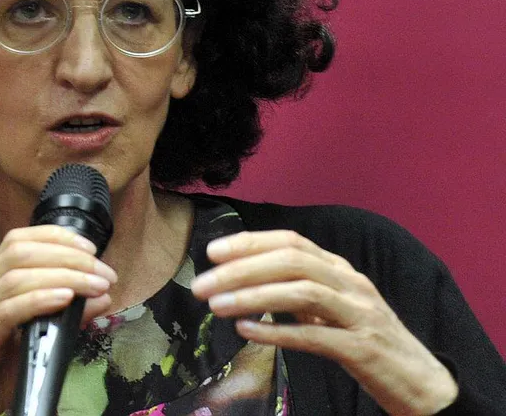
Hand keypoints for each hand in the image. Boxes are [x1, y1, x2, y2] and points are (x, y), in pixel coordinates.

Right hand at [0, 225, 116, 415]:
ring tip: (95, 285)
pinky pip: (8, 311)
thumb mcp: (31, 342)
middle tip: (102, 271)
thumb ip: (64, 318)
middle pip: (20, 251)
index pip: (17, 242)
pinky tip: (66, 300)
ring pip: (16, 275)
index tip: (91, 249)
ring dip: (64, 275)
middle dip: (68, 255)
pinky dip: (40, 299)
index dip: (55, 236)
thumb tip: (101, 297)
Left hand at [191, 230, 457, 415]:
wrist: (420, 380)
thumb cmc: (364, 338)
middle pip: (292, 261)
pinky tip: (246, 332)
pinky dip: (278, 331)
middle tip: (202, 284)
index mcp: (339, 268)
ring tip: (216, 306)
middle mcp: (350, 283)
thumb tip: (246, 279)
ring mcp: (359, 314)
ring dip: (254, 296)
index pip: (291, 241)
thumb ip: (297, 289)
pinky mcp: (363, 348)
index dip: (250, 242)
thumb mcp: (332, 305)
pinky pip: (315, 336)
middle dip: (242, 269)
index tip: (212, 252)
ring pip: (302, 292)